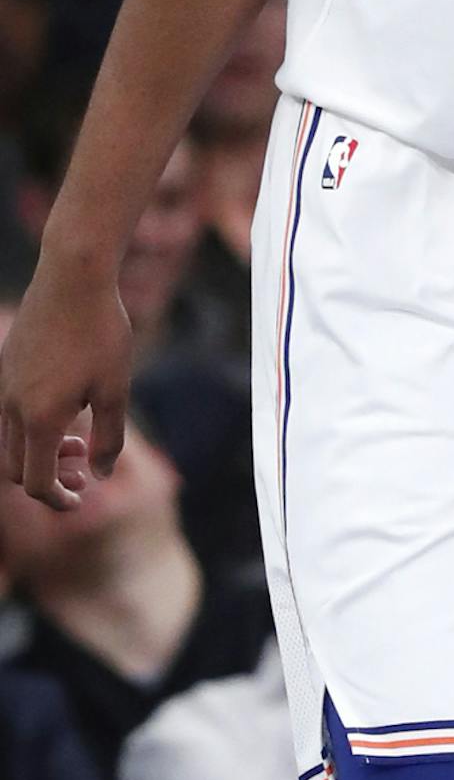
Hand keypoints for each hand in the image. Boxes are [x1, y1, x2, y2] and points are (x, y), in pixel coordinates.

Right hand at [0, 253, 131, 509]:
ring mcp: (4, 387)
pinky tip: (67, 405)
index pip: (37, 482)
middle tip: (82, 471)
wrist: (73, 279)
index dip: (57, 500)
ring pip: (9, 441)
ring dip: (39, 452)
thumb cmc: (101, 333)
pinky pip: (9, 413)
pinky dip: (32, 426)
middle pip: (15, 469)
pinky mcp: (6, 367)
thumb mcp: (116, 388)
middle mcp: (13, 408)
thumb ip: (108, 437)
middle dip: (47, 479)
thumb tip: (98, 475)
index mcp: (40, 419)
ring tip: (79, 439)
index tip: (79, 500)